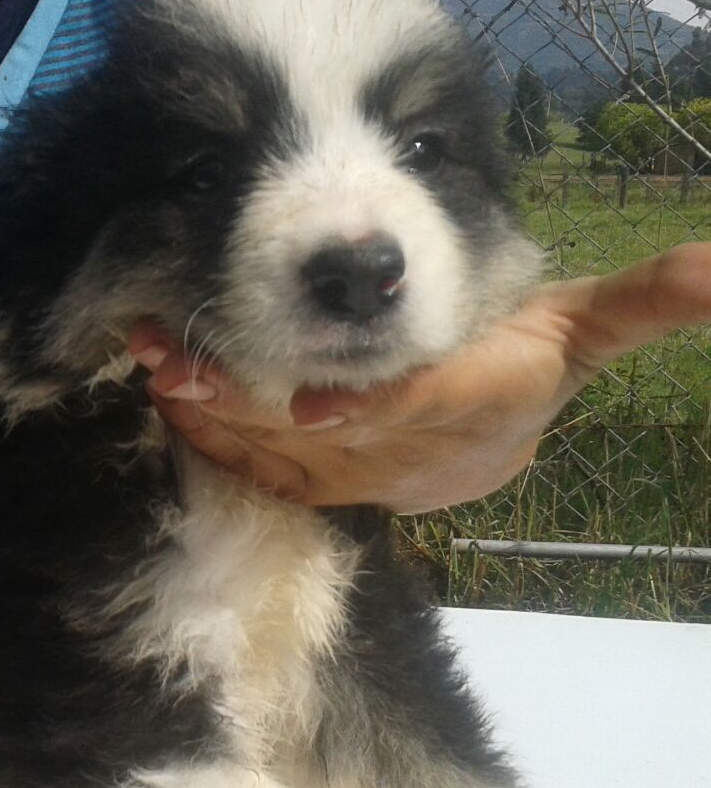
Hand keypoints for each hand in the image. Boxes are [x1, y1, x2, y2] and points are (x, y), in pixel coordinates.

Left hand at [133, 243, 710, 512]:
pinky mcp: (314, 483)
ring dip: (207, 411)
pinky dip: (206, 437)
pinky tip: (161, 400)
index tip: (311, 410)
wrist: (485, 447)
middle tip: (176, 361)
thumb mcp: (582, 332)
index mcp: (470, 408)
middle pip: (316, 431)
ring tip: (151, 365)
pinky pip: (257, 469)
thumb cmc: (523, 369)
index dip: (368, 412)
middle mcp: (403, 452)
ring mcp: (351, 473)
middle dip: (242, 397)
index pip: (419, 412)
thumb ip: (637, 304)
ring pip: (272, 449)